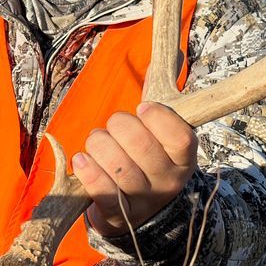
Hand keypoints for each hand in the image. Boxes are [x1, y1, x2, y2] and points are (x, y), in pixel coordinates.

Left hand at [71, 102, 196, 237]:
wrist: (138, 212)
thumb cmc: (145, 160)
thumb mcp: (160, 133)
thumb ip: (162, 96)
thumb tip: (175, 48)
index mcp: (184, 158)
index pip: (180, 136)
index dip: (158, 117)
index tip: (141, 108)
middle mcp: (168, 182)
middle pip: (141, 145)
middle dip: (118, 125)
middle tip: (113, 126)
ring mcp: (144, 201)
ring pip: (118, 166)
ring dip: (99, 146)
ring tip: (96, 144)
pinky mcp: (119, 216)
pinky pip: (103, 191)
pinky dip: (88, 171)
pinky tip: (81, 160)